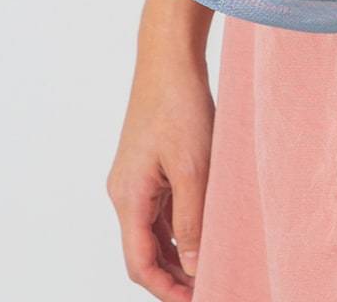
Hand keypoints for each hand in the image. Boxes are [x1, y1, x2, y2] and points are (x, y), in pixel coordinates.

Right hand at [107, 45, 214, 300]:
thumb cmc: (179, 107)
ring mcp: (134, 177)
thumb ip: (192, 221)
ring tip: (212, 263)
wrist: (169, 59)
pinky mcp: (148, 164)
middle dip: (173, 275)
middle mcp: (125, 191)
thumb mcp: (194, 169)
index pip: (140, 263)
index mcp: (128, 196)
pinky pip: (160, 207)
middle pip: (143, 251)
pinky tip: (205, 228)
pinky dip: (179, 225)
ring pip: (153, 230)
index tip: (197, 300)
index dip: (166, 289)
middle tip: (210, 286)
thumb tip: (193, 268)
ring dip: (178, 252)